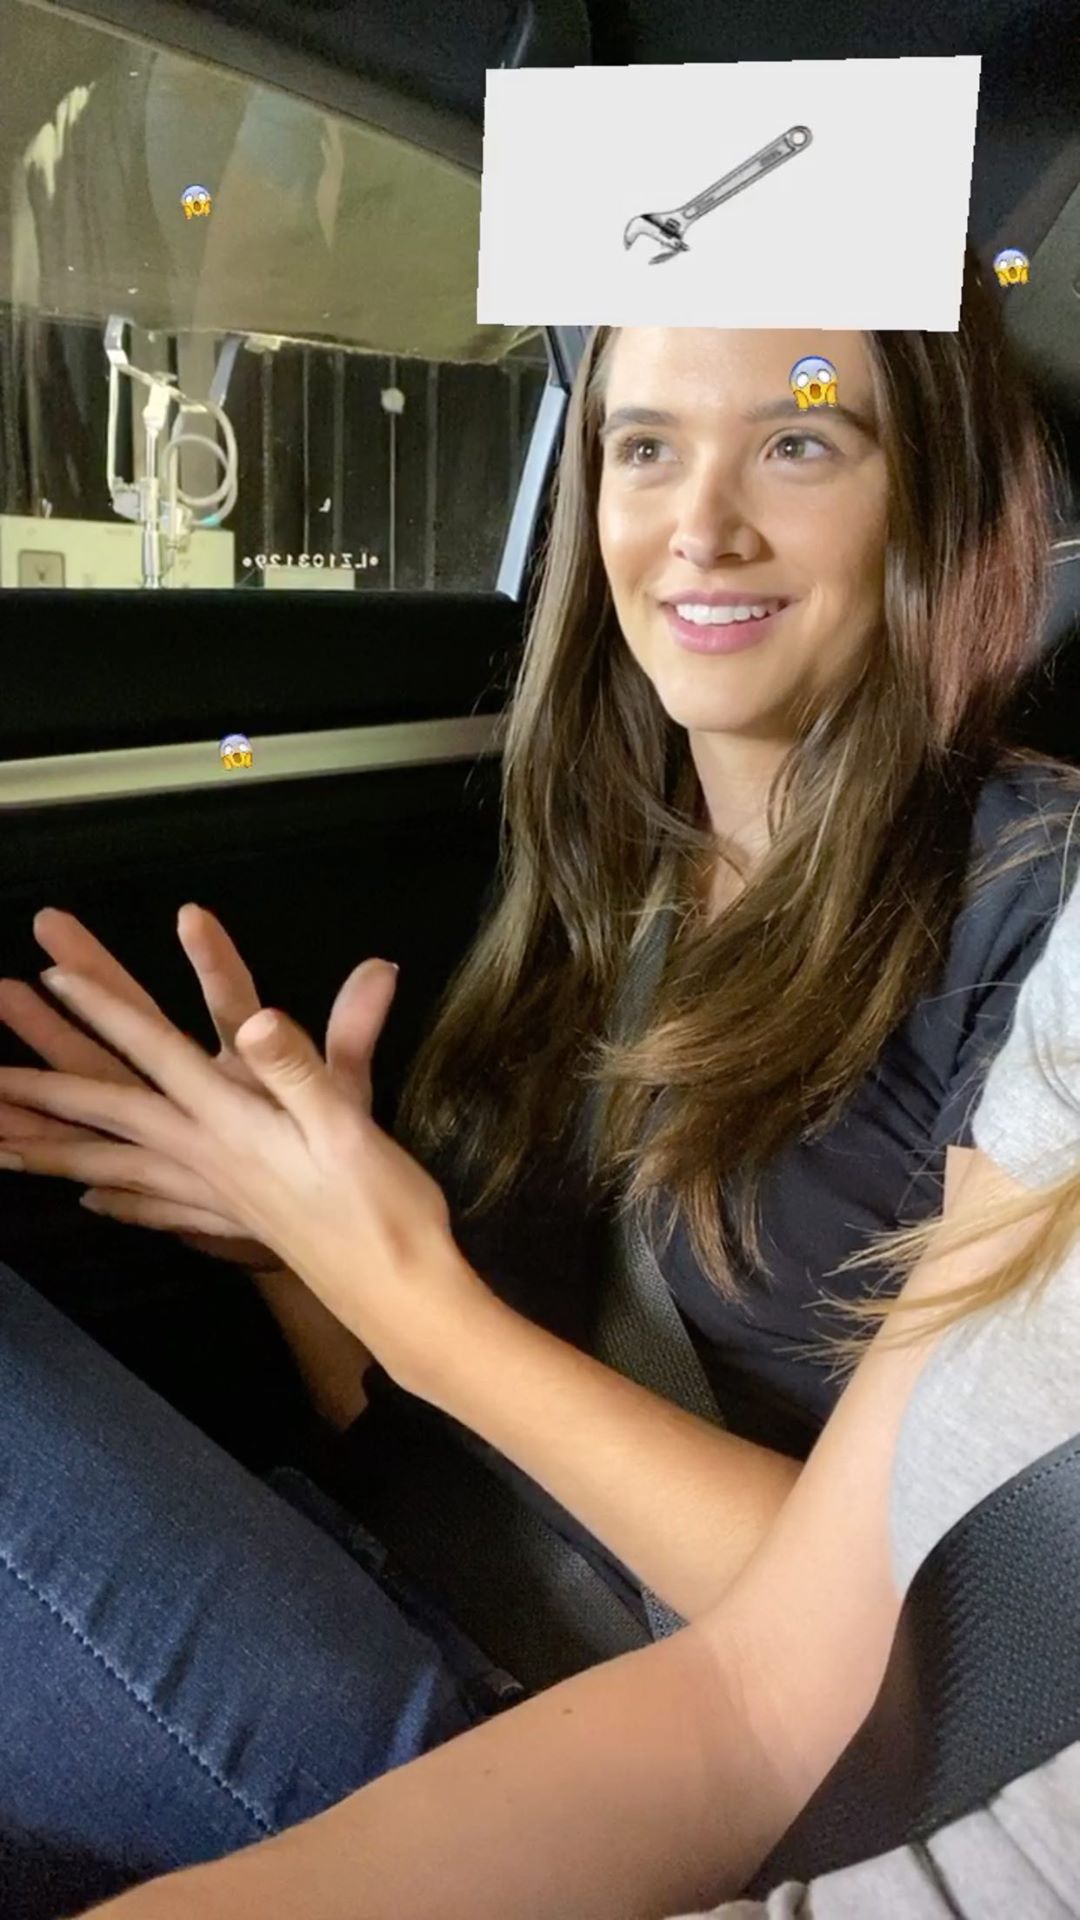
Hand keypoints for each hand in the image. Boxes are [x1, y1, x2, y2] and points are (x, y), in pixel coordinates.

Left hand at [0, 906, 378, 1273]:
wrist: (396, 1294)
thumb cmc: (380, 1205)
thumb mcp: (348, 1125)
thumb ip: (299, 1068)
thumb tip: (256, 1019)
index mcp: (231, 1120)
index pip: (154, 1052)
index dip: (103, 1010)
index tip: (50, 976)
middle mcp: (205, 1155)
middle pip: (107, 1114)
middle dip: (41, 1089)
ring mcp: (212, 1193)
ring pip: (111, 1168)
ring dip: (50, 1152)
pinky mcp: (230, 1222)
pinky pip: (153, 1208)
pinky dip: (116, 1201)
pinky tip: (92, 1204)